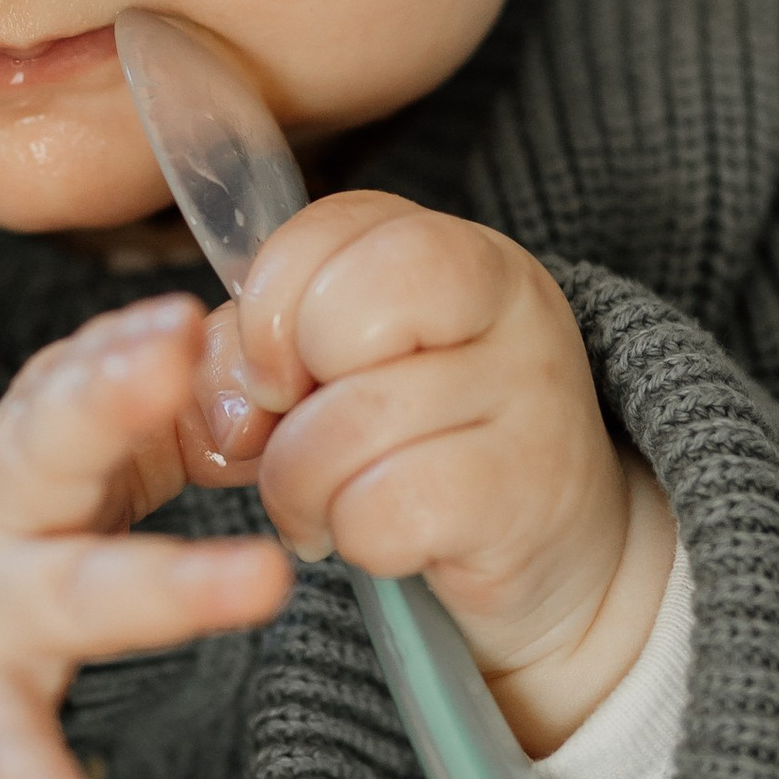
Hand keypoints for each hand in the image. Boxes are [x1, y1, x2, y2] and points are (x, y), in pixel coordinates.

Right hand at [0, 293, 291, 778]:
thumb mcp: (46, 472)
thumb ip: (149, 422)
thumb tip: (259, 376)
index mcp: (18, 450)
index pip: (67, 378)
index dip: (125, 343)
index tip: (187, 311)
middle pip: (49, 444)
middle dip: (112, 397)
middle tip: (181, 353)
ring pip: (76, 594)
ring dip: (171, 586)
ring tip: (262, 582)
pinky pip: (12, 758)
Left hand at [188, 194, 671, 756]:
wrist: (548, 547)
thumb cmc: (420, 442)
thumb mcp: (338, 369)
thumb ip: (258, 352)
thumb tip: (230, 408)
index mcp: (457, 249)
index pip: (329, 231)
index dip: (269, 309)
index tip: (276, 373)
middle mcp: (510, 303)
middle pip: (336, 318)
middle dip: (286, 402)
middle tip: (304, 438)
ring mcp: (531, 398)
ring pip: (344, 433)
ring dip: (304, 491)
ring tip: (333, 502)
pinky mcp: (527, 497)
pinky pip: (382, 514)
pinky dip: (357, 540)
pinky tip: (382, 539)